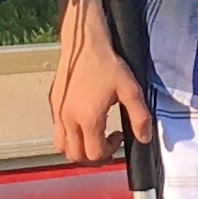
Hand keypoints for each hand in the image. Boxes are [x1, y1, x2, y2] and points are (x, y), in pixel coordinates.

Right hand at [49, 0, 151, 163]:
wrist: (84, 42)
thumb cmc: (106, 63)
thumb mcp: (130, 89)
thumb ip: (139, 116)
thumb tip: (144, 137)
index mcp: (88, 118)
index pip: (94, 154)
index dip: (109, 151)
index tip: (118, 137)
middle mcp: (68, 119)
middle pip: (76, 156)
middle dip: (94, 157)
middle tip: (106, 145)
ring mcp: (58, 112)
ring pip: (62, 147)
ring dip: (78, 150)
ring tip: (92, 139)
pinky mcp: (53, 103)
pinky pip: (57, 131)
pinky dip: (68, 137)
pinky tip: (82, 123)